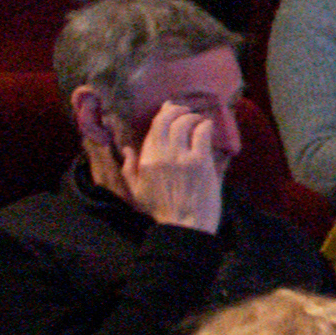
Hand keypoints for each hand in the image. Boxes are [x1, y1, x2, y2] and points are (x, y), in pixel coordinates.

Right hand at [124, 98, 229, 234]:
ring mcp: (182, 157)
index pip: (153, 129)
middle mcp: (162, 155)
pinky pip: (202, 134)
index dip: (162, 115)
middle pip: (168, 120)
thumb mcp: (136, 191)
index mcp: (145, 161)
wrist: (185, 226)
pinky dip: (205, 125)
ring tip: (197, 118)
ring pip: (185, 123)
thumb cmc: (161, 211)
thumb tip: (128, 149)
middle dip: (177, 110)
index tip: (169, 108)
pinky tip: (208, 125)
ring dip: (192, 116)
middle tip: (184, 110)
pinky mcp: (201, 162)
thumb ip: (129, 168)